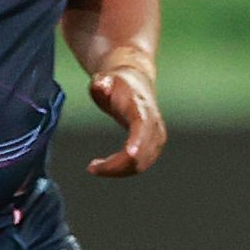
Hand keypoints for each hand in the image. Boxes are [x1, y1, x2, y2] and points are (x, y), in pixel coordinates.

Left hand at [86, 61, 165, 176]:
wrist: (136, 83)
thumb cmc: (117, 84)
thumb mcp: (105, 79)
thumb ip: (101, 83)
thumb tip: (101, 86)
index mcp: (141, 108)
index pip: (143, 127)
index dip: (138, 141)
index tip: (129, 154)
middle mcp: (153, 124)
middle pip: (141, 153)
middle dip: (117, 165)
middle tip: (92, 168)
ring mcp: (157, 137)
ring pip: (141, 164)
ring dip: (118, 170)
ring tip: (94, 167)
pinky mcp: (154, 146)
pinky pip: (140, 165)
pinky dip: (122, 169)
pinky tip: (106, 166)